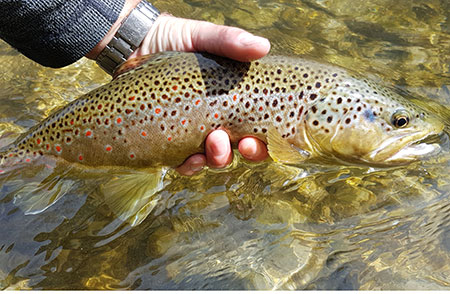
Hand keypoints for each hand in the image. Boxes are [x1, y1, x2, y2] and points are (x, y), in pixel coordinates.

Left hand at [87, 6, 270, 175]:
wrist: (134, 43)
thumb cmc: (173, 38)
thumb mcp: (202, 37)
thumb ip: (229, 41)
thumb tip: (263, 46)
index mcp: (234, 99)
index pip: (260, 124)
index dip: (270, 138)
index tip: (267, 136)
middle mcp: (219, 119)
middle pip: (243, 148)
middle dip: (250, 153)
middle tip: (245, 144)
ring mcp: (195, 132)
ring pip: (215, 159)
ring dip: (219, 158)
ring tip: (214, 142)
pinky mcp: (171, 141)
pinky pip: (184, 163)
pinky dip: (190, 166)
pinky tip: (190, 158)